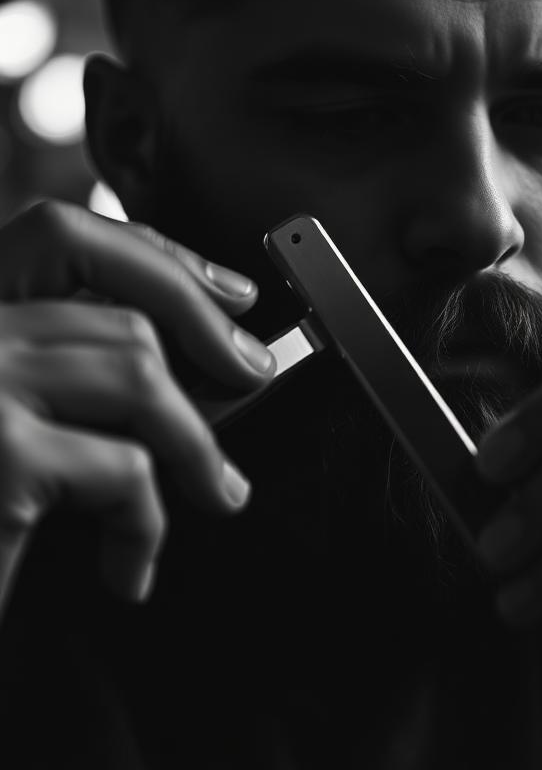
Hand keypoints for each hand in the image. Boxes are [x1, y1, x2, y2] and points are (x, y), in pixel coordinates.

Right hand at [0, 200, 274, 616]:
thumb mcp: (4, 410)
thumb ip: (62, 366)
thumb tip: (191, 354)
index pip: (67, 236)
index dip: (162, 257)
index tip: (230, 293)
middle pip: (121, 317)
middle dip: (209, 356)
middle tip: (253, 385)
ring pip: (138, 377)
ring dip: (195, 446)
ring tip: (215, 491)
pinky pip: (123, 470)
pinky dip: (144, 527)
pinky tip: (126, 568)